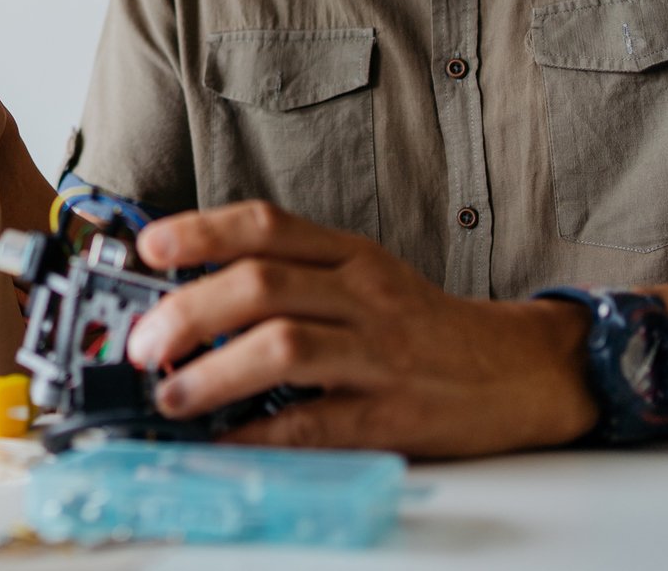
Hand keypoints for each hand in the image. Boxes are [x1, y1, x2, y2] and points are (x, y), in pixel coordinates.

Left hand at [124, 201, 596, 457]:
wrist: (524, 371)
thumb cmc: (426, 327)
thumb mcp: (366, 279)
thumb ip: (295, 277)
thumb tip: (191, 296)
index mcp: (350, 256)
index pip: (268, 225)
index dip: (202, 230)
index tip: (149, 246)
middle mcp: (363, 295)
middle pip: (263, 284)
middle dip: (189, 310)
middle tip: (142, 342)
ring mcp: (380, 354)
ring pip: (285, 346)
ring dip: (215, 371)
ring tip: (170, 394)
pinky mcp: (393, 415)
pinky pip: (316, 423)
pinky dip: (262, 434)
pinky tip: (226, 442)